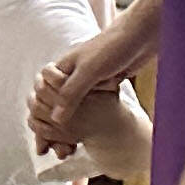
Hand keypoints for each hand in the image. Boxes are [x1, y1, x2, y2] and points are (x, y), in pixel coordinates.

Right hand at [31, 27, 139, 157]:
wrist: (143, 34)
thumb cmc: (114, 47)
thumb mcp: (90, 71)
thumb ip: (71, 93)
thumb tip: (56, 119)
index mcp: (62, 68)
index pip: (41, 94)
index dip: (40, 116)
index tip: (46, 136)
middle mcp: (71, 75)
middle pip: (53, 105)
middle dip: (52, 128)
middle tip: (55, 150)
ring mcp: (88, 82)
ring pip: (72, 109)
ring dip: (69, 129)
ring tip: (71, 149)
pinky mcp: (103, 86)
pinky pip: (89, 109)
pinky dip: (86, 123)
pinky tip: (87, 138)